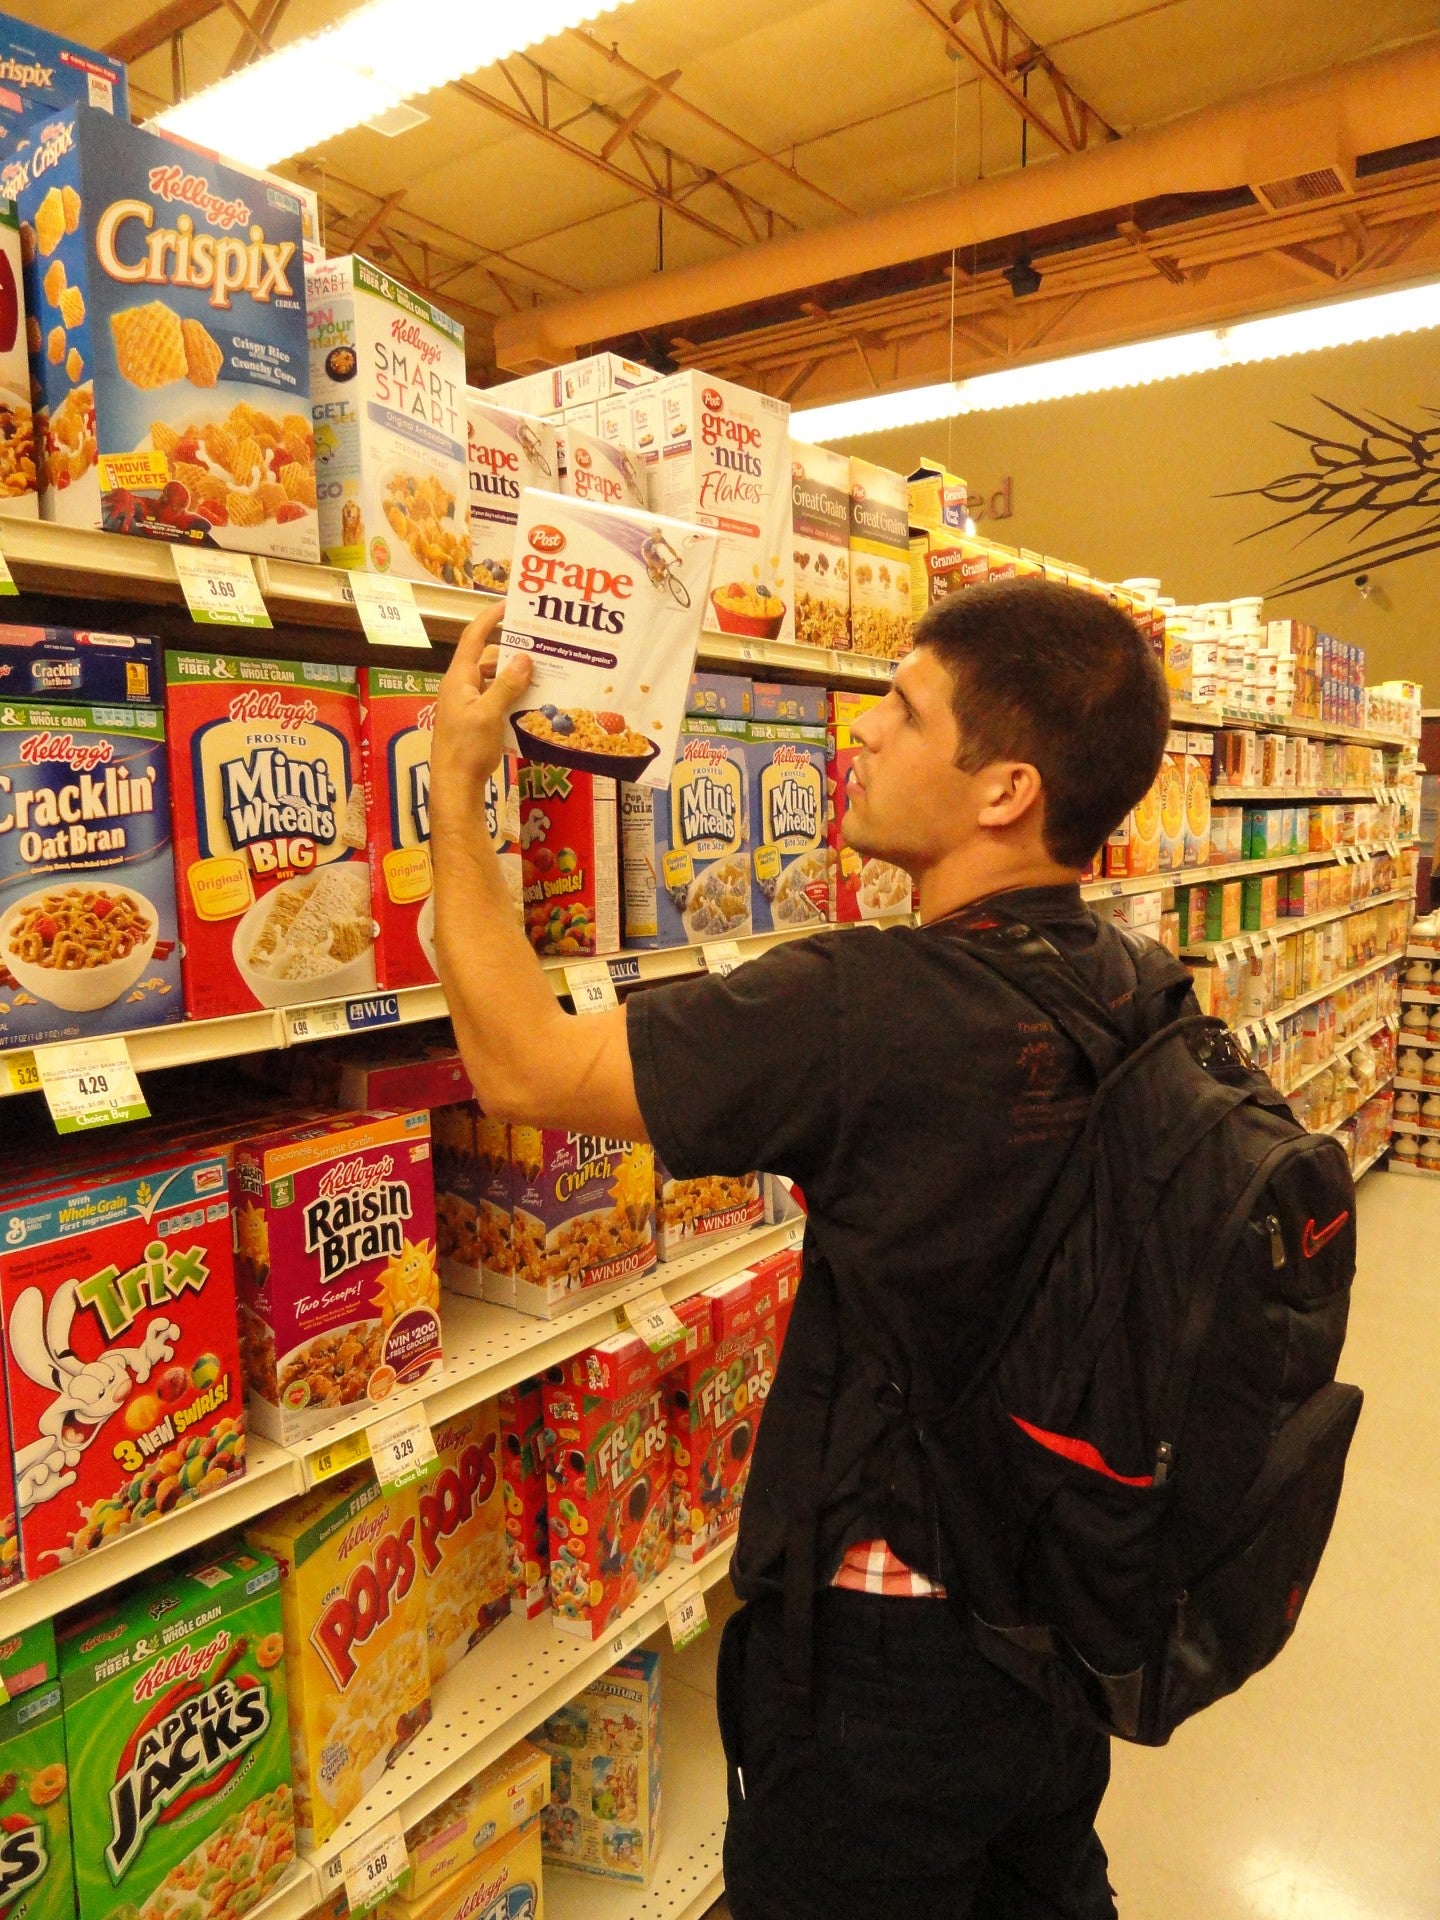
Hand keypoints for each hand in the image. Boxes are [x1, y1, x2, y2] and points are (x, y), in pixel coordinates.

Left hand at [432, 603, 532, 833]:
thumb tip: (525, 657)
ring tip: (544, 672)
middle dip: (513, 651)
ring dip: (516, 676)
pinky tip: (534, 700)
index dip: (490, 618)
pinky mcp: (477, 720)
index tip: (510, 605)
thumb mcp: (489, 714)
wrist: (455, 784)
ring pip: (495, 680)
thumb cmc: (466, 749)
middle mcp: (462, 686)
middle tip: (540, 645)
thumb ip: (507, 685)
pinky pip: (497, 698)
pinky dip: (514, 696)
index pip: (473, 637)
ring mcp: (469, 704)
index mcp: (459, 678)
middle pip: (488, 658)